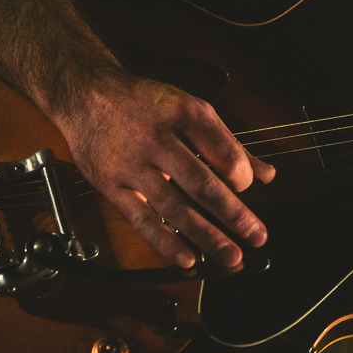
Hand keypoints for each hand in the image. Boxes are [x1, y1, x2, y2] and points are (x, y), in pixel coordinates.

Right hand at [54, 73, 274, 268]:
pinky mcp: (112, 186)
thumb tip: (266, 175)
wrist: (86, 94)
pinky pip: (141, 219)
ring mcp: (133, 165)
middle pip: (201, 183)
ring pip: (174, 207)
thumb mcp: (193, 110)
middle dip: (233, 215)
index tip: (246, 188)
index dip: (240, 174)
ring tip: (232, 256)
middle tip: (258, 237)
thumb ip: (230, 145)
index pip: (223, 151)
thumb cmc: (146, 103)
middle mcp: (159, 140)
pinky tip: (189, 259)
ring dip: (206, 236)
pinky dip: (165, 242)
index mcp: (185, 115)